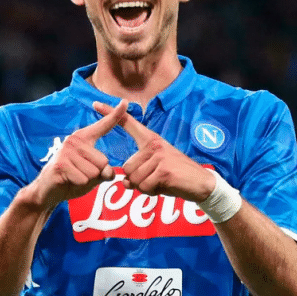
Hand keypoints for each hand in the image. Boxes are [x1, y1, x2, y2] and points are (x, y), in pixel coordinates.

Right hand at [34, 99, 127, 207]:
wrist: (47, 190)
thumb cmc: (73, 178)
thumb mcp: (93, 174)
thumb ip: (104, 171)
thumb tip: (109, 172)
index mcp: (84, 138)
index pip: (103, 126)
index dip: (115, 115)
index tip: (125, 102)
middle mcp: (75, 140)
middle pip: (103, 162)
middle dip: (96, 174)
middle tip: (80, 173)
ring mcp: (66, 151)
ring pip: (94, 172)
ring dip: (87, 180)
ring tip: (74, 177)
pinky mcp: (61, 164)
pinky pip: (83, 179)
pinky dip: (78, 184)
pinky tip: (68, 181)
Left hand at [94, 101, 214, 201]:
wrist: (201, 183)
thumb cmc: (176, 176)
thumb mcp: (155, 170)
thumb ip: (138, 173)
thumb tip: (124, 182)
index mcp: (150, 140)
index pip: (128, 123)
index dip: (111, 114)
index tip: (95, 103)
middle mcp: (154, 144)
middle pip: (127, 168)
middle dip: (138, 181)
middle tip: (156, 179)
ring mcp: (159, 156)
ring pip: (135, 179)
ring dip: (145, 187)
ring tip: (161, 182)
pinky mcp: (164, 170)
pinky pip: (145, 187)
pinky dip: (152, 192)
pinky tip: (165, 186)